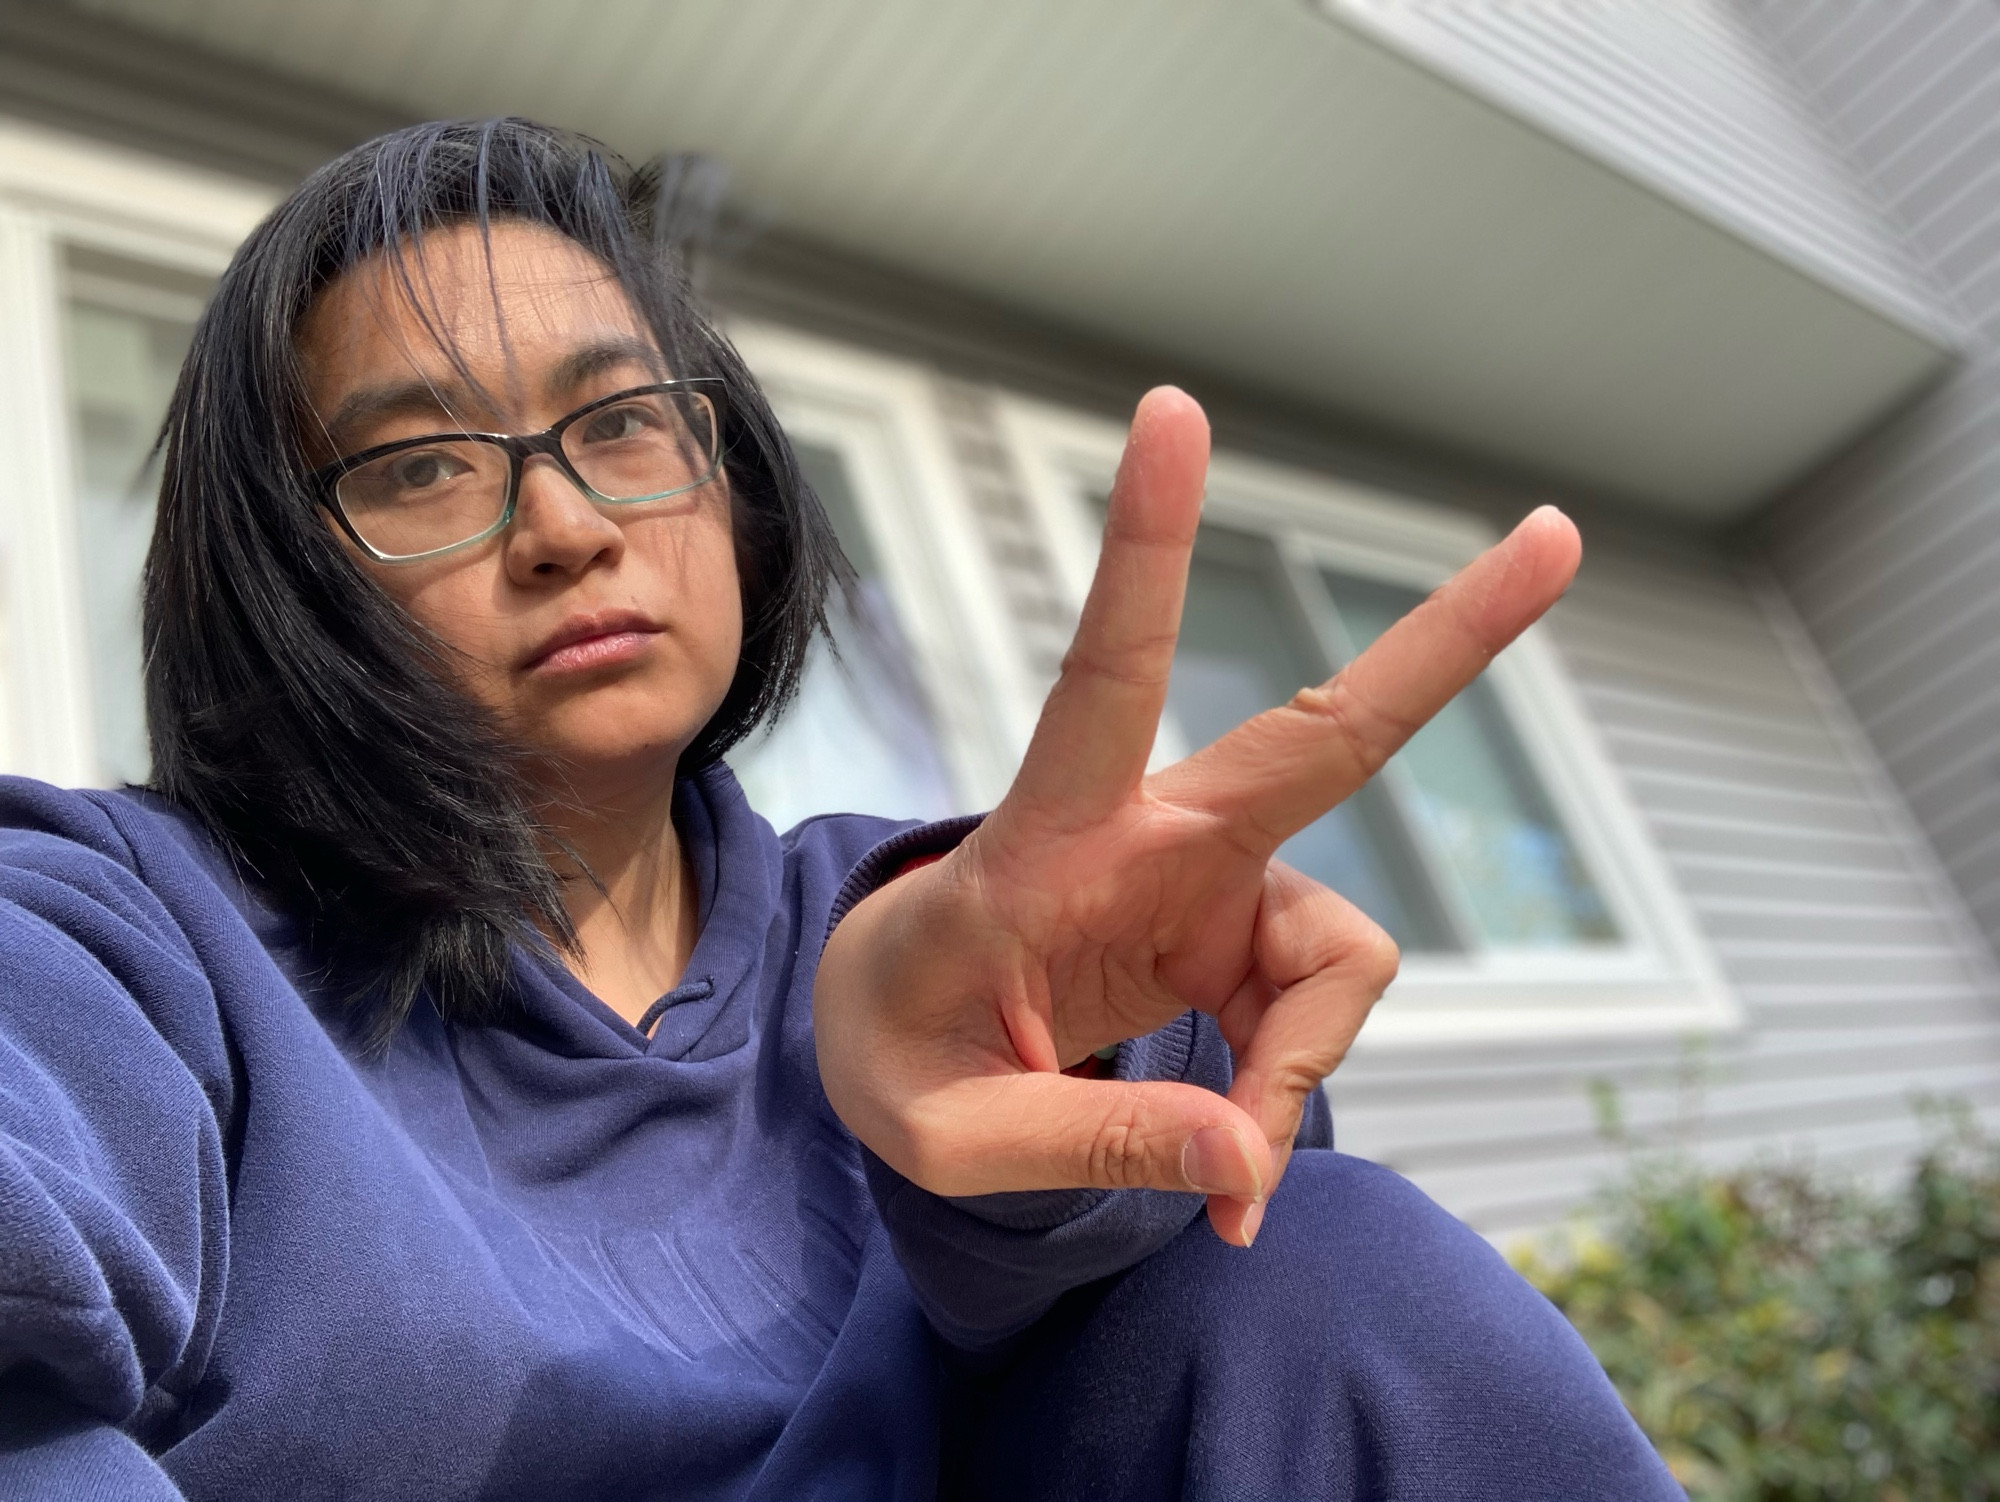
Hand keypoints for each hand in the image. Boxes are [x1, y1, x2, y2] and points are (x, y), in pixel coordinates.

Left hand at [814, 387, 1580, 1244]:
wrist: (894, 1038)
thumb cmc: (897, 1054)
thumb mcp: (944, 1132)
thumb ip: (1089, 1143)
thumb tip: (1246, 1158)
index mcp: (1051, 840)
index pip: (1105, 676)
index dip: (1146, 551)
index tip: (1171, 410)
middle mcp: (1156, 837)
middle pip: (1323, 737)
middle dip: (1446, 644)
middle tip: (1558, 533)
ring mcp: (1211, 884)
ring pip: (1342, 959)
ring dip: (1296, 1071)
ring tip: (1218, 1185)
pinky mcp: (1239, 933)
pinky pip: (1321, 1009)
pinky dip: (1290, 1089)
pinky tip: (1231, 1161)